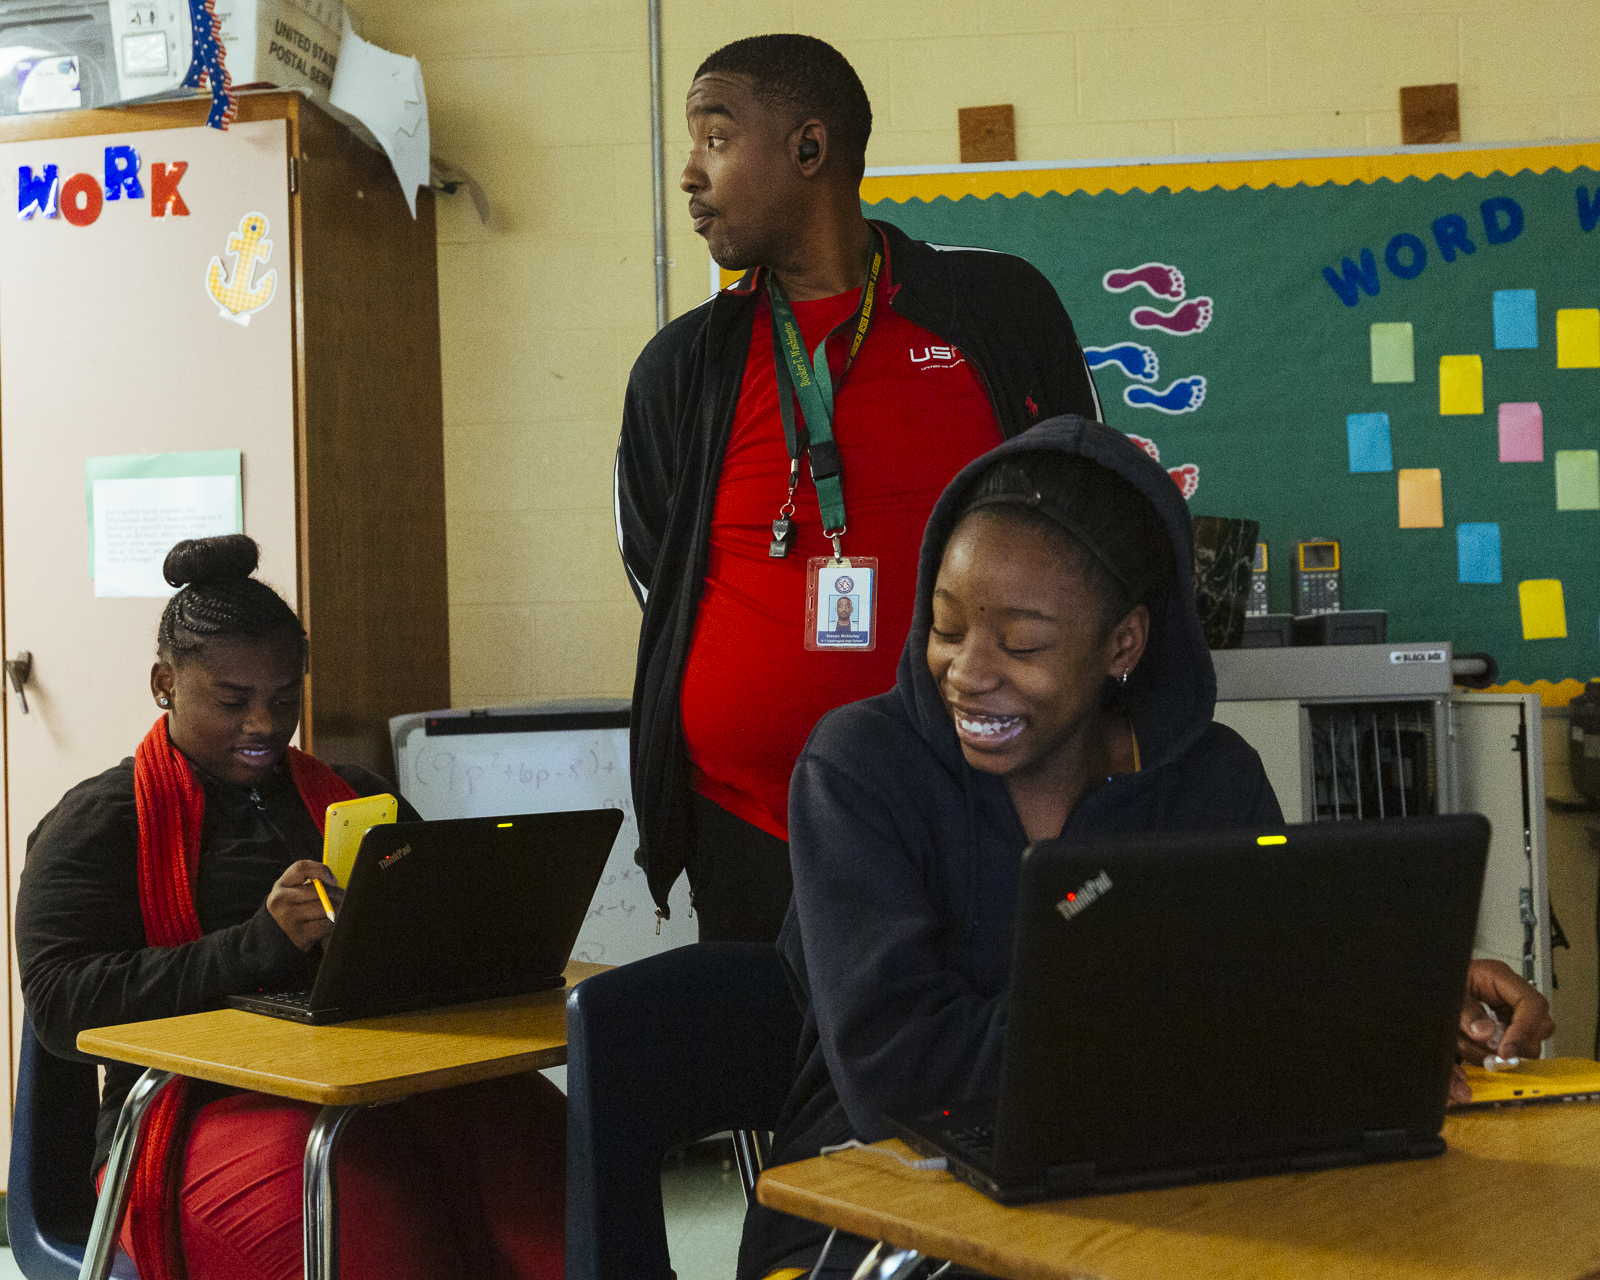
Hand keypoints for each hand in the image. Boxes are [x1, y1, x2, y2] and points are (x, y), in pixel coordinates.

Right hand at [267, 860, 343, 951]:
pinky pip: (325, 924)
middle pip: (320, 890)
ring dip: (337, 908)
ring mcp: (288, 918)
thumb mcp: (293, 891)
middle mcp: (281, 900)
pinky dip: (332, 922)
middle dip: (337, 894)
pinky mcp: (299, 935)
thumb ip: (310, 882)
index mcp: (281, 885)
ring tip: (336, 909)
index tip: (332, 880)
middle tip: (341, 897)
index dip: (322, 870)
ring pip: (325, 907)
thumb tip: (333, 883)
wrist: (276, 938)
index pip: (301, 868)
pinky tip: (329, 922)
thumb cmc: (293, 909)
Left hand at [1448, 958, 1553, 1102]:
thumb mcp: (1449, 994)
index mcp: (1498, 978)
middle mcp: (1507, 997)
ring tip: (1464, 1044)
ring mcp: (1505, 1015)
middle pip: (1538, 1028)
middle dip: (1513, 1045)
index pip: (1532, 1004)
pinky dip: (1485, 1057)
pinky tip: (1466, 1050)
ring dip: (1492, 1053)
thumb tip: (1484, 1034)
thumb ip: (1465, 1013)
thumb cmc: (1435, 981)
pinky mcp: (1498, 1032)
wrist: (1421, 984)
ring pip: (1522, 1045)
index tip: (1506, 1051)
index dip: (1524, 1030)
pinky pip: (1504, 1051)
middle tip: (1488, 1053)